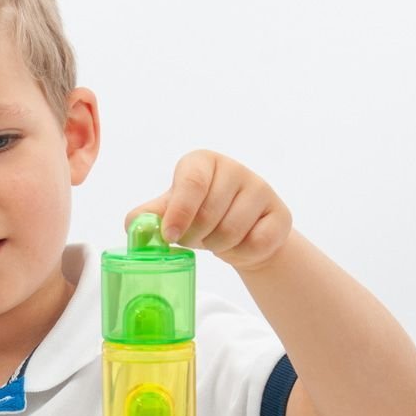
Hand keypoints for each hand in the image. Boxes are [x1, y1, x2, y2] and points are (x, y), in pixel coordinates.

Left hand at [125, 150, 291, 272]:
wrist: (242, 235)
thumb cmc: (202, 219)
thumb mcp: (173, 214)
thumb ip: (151, 216)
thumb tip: (134, 225)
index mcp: (202, 162)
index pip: (192, 183)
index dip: (179, 212)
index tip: (169, 236)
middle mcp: (234, 169)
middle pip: (209, 214)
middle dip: (195, 236)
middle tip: (195, 237)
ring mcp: (261, 189)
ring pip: (231, 231)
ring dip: (217, 246)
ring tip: (216, 239)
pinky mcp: (280, 213)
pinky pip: (255, 243)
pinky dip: (242, 254)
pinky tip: (240, 244)